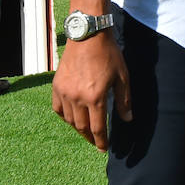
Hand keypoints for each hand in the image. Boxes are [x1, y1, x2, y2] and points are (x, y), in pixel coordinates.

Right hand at [52, 33, 131, 151]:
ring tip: (85, 130)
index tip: (103, 149)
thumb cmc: (108, 54)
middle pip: (82, 127)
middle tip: (96, 143)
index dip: (101, 141)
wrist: (88, 35)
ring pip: (68, 119)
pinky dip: (64, 116)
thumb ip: (124, 100)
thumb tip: (127, 119)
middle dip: (90, 137)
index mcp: (95, 97)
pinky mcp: (56, 86)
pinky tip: (71, 117)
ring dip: (77, 128)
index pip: (98, 128)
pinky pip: (57, 108)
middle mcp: (77, 98)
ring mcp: (64, 92)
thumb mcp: (122, 76)